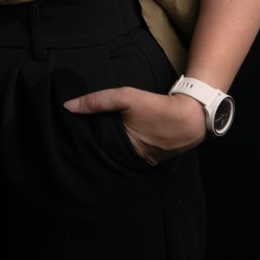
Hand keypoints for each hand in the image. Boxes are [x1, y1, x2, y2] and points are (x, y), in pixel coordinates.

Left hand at [63, 86, 206, 165]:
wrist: (191, 115)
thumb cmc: (156, 106)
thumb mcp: (125, 97)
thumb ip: (97, 101)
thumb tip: (68, 106)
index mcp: (125, 152)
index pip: (99, 152)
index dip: (88, 145)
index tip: (75, 138)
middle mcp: (135, 162)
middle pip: (111, 155)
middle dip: (101, 148)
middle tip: (85, 138)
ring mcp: (148, 162)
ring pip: (125, 156)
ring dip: (116, 148)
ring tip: (103, 138)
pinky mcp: (158, 157)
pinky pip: (138, 154)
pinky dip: (131, 147)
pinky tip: (128, 137)